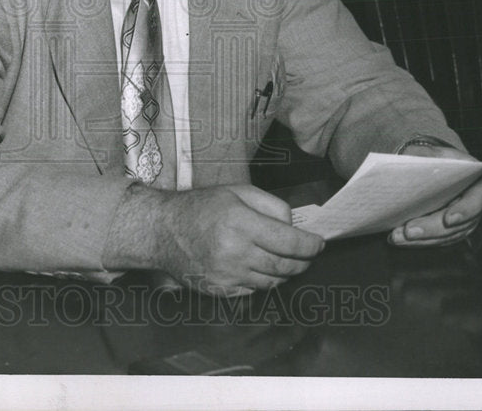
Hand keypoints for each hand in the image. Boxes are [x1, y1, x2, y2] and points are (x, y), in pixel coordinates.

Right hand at [104, 183, 324, 295]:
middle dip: (303, 261)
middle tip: (308, 254)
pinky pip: (254, 291)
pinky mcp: (220, 290)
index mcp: (240, 223)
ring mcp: (227, 275)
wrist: (163, 231)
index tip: (318, 244)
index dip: (310, 246)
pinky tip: (259, 267)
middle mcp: (235, 252)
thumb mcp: (237, 191)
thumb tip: (293, 225)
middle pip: (285, 266)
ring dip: (285, 273)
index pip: (289, 242)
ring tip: (285, 260)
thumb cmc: (200, 207)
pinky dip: (264, 281)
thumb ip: (271, 205)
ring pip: (273, 282)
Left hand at [387, 145, 481, 247]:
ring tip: (397, 236)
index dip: (465, 211)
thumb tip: (414, 156)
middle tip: (409, 230)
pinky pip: (434, 240)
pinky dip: (416, 242)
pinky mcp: (448, 231)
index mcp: (478, 185)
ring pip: (444, 236)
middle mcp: (473, 208)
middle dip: (431, 228)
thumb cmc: (441, 161)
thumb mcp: (438, 152)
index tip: (448, 218)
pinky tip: (398, 239)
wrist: (438, 170)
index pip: (478, 200)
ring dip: (420, 239)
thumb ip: (428, 153)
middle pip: (457, 225)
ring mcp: (462, 223)